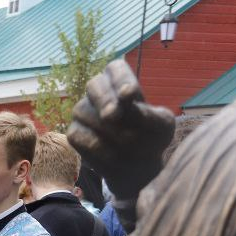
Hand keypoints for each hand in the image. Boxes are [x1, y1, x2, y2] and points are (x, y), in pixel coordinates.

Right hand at [66, 59, 174, 200]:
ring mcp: (84, 113)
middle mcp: (100, 94)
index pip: (115, 69)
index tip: (128, 94)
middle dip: (103, 99)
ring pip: (82, 110)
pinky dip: (95, 144)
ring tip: (126, 142)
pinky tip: (112, 154)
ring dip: (103, 127)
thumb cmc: (152, 138)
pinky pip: (77, 134)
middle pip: (93, 84)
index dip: (120, 79)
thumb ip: (146, 114)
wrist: (139, 165)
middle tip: (112, 116)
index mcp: (122, 83)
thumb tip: (118, 107)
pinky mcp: (75, 134)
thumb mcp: (160, 126)